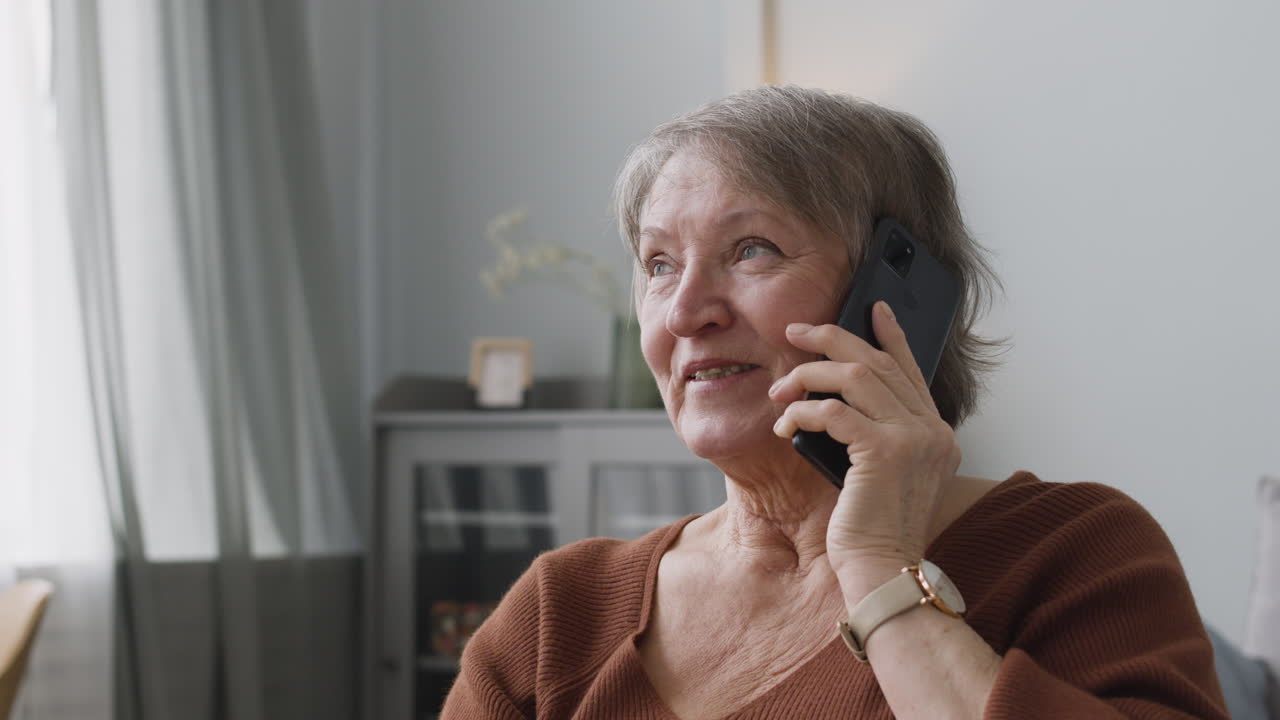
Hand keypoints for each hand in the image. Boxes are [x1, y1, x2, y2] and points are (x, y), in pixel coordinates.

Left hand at [768, 301, 961, 596]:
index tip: (873, 309)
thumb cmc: (874, 530)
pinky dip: (801, 412)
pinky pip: (832, 411)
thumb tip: (835, 401)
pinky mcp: (884, 451)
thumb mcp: (883, 475)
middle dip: (832, 340)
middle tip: (795, 332)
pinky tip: (785, 425)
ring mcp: (913, 438)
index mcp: (937, 435)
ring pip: (853, 377)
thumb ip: (877, 436)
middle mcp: (931, 430)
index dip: (891, 336)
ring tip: (780, 389)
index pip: (911, 370)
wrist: (883, 569)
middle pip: (878, 362)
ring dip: (808, 376)